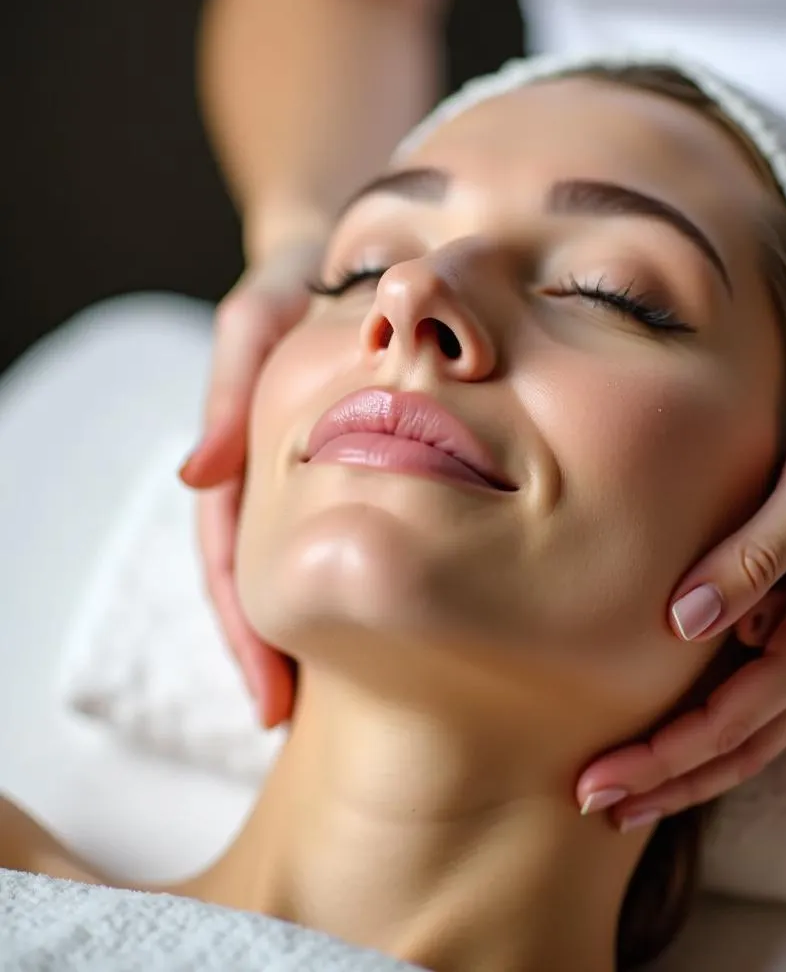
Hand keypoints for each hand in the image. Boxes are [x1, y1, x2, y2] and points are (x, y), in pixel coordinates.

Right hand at [179, 239, 324, 727]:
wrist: (361, 251)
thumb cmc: (304, 277)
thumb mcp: (263, 315)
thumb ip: (234, 384)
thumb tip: (197, 473)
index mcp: (248, 454)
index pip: (235, 557)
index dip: (247, 627)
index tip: (271, 699)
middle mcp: (278, 475)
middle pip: (269, 579)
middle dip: (276, 651)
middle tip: (302, 724)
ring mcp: (319, 474)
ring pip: (311, 564)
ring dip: (318, 631)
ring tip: (344, 701)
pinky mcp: (366, 462)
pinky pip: (360, 529)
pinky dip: (365, 578)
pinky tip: (399, 626)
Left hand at [577, 376, 785, 829]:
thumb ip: (750, 560)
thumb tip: (680, 622)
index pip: (725, 725)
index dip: (658, 759)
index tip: (595, 781)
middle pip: (735, 750)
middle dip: (665, 784)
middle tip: (592, 804)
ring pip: (748, 730)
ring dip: (688, 763)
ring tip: (628, 785)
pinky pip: (756, 690)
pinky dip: (712, 720)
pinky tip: (675, 717)